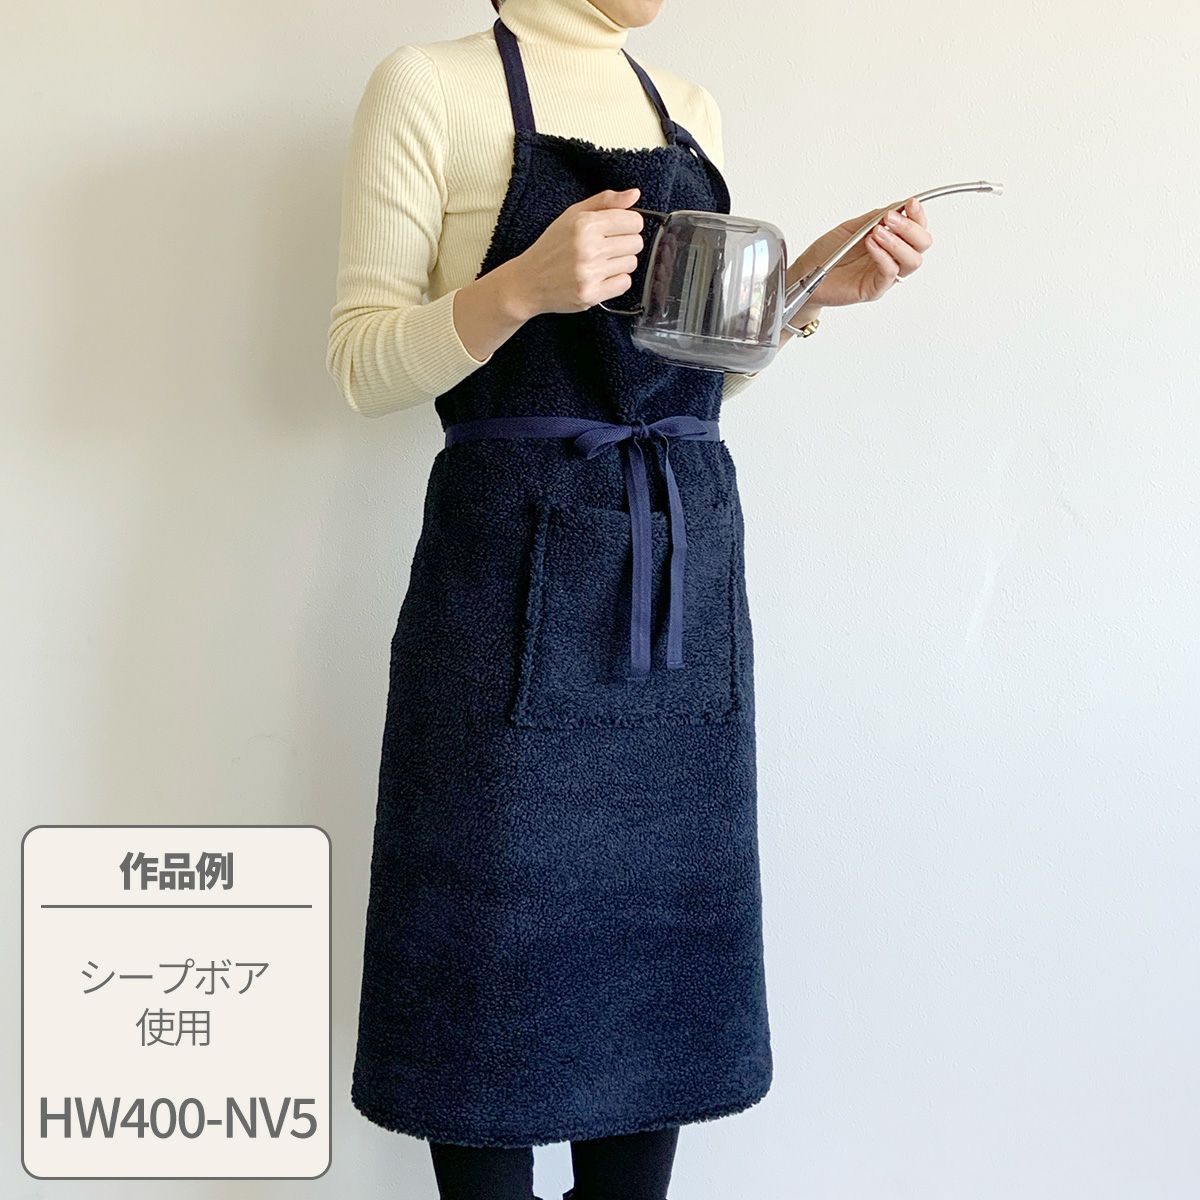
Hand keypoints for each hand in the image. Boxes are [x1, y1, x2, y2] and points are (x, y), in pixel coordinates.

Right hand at [504, 187, 645, 318]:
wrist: (529, 281)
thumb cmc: (552, 246)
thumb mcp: (573, 215)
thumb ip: (605, 201)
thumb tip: (635, 194)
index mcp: (584, 224)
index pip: (634, 221)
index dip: (629, 224)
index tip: (616, 230)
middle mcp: (588, 248)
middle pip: (636, 243)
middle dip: (625, 244)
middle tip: (605, 248)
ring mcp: (589, 273)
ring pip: (632, 264)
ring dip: (620, 263)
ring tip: (599, 263)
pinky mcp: (591, 295)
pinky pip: (624, 284)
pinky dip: (616, 281)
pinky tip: (600, 277)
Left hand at [789, 195, 932, 307]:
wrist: (806, 274)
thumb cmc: (827, 253)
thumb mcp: (850, 228)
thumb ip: (874, 218)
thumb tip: (897, 206)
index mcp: (890, 240)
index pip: (917, 228)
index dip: (918, 215)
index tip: (911, 203)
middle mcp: (892, 257)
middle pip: (922, 244)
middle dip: (910, 228)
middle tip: (889, 219)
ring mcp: (885, 275)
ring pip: (912, 260)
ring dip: (897, 242)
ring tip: (877, 232)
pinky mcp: (875, 289)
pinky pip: (890, 273)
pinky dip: (883, 256)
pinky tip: (871, 244)